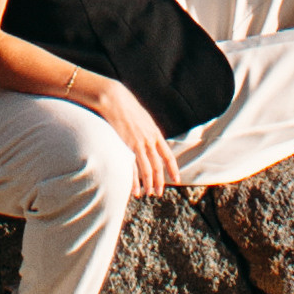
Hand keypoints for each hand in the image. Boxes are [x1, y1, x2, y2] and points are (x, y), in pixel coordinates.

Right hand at [90, 75, 180, 195]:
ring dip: (148, 184)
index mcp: (156, 134)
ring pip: (147, 170)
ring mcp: (138, 144)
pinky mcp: (126, 146)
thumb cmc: (128, 108)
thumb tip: (152, 139)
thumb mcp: (144, 119)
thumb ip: (149, 131)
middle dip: (160, 182)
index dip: (173, 169)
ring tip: (148, 194)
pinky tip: (135, 190)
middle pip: (158, 166)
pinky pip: (132, 168)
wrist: (116, 100)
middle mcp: (149, 140)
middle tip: (158, 193)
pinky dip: (134, 181)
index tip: (177, 179)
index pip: (168, 156)